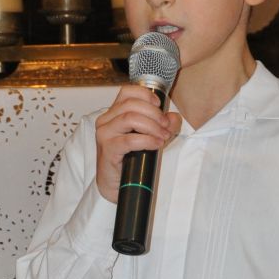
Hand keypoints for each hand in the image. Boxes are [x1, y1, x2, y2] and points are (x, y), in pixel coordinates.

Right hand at [95, 84, 180, 203]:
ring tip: (163, 137)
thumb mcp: (150, 137)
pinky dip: (147, 140)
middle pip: (131, 104)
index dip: (145, 94)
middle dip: (154, 114)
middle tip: (166, 127)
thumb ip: (162, 125)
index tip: (159, 105)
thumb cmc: (130, 160)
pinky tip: (156, 144)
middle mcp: (106, 121)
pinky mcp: (108, 149)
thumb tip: (173, 118)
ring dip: (152, 126)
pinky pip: (129, 140)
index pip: (127, 92)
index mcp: (114, 113)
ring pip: (130, 118)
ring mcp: (105, 134)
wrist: (116, 186)